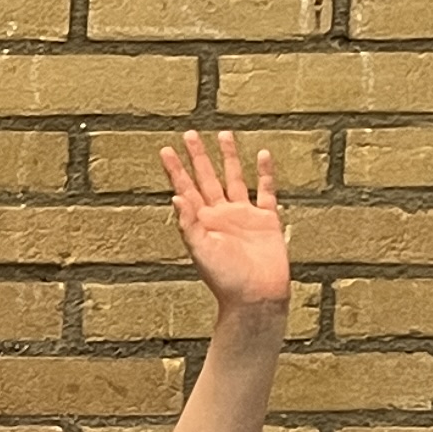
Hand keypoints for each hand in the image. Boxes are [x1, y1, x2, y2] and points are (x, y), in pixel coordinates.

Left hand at [161, 128, 287, 315]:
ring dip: (230, 157)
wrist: (255, 297)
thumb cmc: (225, 280)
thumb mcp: (201, 251)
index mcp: (202, 222)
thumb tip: (175, 196)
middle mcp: (221, 215)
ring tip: (225, 134)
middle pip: (207, 178)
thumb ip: (188, 224)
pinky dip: (266, 173)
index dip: (176, 170)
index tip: (165, 150)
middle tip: (190, 134)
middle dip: (198, 156)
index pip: (185, 188)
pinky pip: (266, 191)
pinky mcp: (267, 220)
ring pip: (235, 178)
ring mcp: (244, 215)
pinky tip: (263, 155)